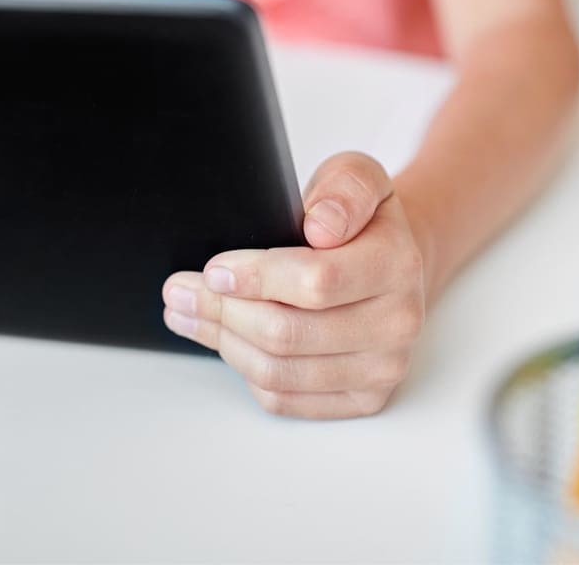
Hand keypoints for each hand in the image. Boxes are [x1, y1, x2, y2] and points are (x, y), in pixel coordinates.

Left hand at [162, 152, 426, 418]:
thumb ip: (344, 188)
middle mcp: (397, 323)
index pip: (316, 281)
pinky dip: (243, 371)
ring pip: (279, 371)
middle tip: (180, 290)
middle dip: (221, 310)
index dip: (255, 278)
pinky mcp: (362, 400)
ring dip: (222, 342)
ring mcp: (382, 368)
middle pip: (287, 332)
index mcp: (396, 263)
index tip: (213, 269)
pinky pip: (285, 399)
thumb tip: (321, 226)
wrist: (392, 264)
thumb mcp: (356, 178)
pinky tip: (222, 341)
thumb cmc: (361, 221)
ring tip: (187, 313)